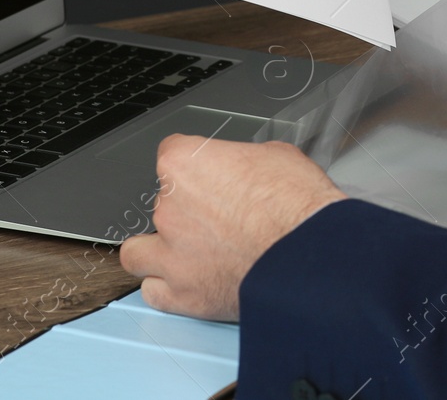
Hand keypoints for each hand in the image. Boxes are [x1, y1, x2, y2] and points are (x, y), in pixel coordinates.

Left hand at [119, 134, 345, 319]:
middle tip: (216, 217)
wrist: (309, 257)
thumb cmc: (299, 206)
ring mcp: (170, 253)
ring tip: (184, 252)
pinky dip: (166, 287)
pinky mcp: (180, 293)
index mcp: (186, 164)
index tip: (205, 175)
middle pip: (159, 203)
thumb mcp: (277, 157)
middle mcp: (169, 207)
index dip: (193, 164)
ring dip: (157, 250)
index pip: (170, 152)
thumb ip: (243, 163)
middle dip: (185, 209)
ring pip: (137, 252)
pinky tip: (186, 280)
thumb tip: (245, 170)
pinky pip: (152, 290)